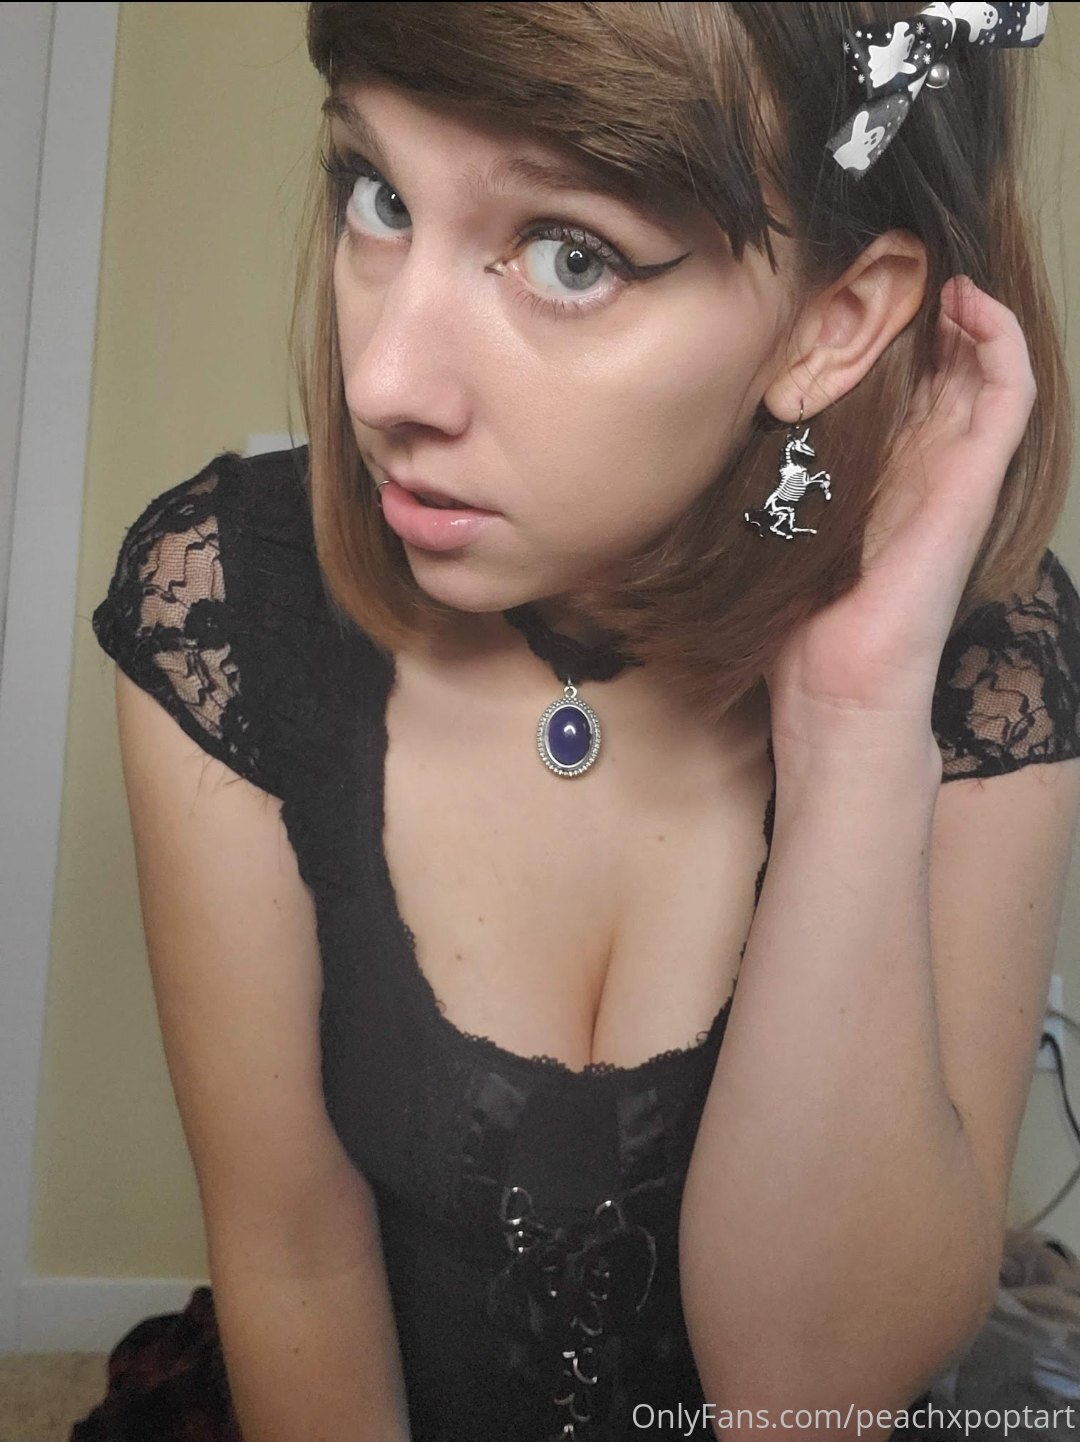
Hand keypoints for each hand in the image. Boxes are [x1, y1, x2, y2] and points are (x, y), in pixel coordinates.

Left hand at [765, 275, 1037, 754]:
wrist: (837, 679)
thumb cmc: (801, 613)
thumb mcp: (772, 518)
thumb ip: (767, 469)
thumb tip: (709, 419)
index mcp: (880, 472)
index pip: (900, 383)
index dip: (890, 330)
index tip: (857, 281)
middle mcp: (925, 464)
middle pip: (944, 365)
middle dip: (928, 309)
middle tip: (901, 256)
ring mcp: (956, 470)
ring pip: (983, 369)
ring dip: (969, 313)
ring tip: (940, 267)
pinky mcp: (976, 481)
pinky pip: (1011, 395)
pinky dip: (1000, 341)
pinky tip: (970, 301)